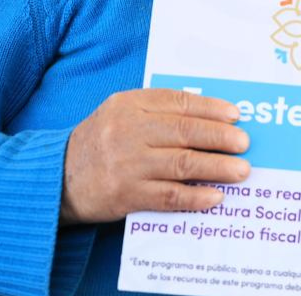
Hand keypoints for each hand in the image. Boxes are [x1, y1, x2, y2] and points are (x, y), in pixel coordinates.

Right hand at [60, 88, 250, 224]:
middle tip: (244, 144)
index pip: (178, 102)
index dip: (210, 109)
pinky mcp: (124, 194)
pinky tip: (215, 197)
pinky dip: (195, 196)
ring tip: (241, 171)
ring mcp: (126, 163)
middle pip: (184, 132)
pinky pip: (168, 195)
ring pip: (181, 163)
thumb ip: (157, 111)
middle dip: (220, 138)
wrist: (56, 177)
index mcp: (128, 105)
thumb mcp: (120, 114)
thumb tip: (210, 117)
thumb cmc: (100, 143)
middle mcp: (127, 131)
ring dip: (217, 167)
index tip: (235, 116)